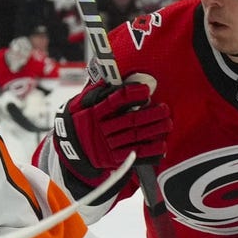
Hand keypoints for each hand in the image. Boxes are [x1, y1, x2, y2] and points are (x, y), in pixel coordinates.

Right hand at [51, 80, 170, 185]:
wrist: (70, 147)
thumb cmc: (79, 121)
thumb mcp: (80, 104)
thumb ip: (94, 92)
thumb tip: (108, 79)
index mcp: (93, 113)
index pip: (114, 102)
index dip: (131, 95)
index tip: (145, 90)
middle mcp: (100, 129)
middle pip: (129, 120)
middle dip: (150, 114)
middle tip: (165, 109)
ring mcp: (107, 145)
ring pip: (135, 136)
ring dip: (154, 130)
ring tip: (167, 123)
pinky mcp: (113, 159)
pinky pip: (134, 154)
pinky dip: (150, 151)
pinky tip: (162, 145)